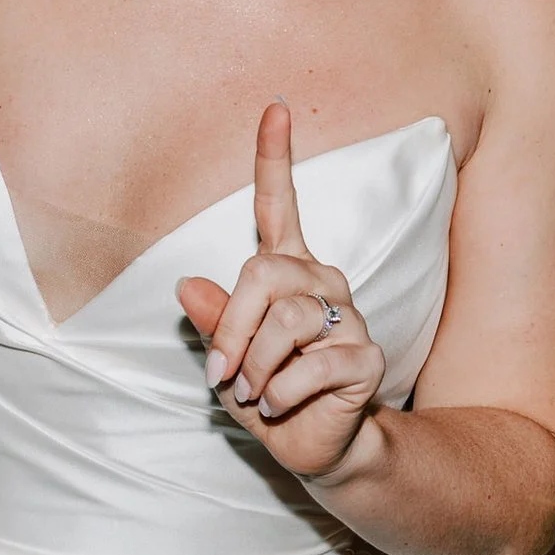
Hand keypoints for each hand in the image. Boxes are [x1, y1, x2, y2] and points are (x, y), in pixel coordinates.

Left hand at [175, 101, 385, 481]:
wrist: (314, 446)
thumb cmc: (265, 392)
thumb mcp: (225, 360)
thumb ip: (212, 323)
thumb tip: (187, 287)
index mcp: (287, 271)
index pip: (278, 205)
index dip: (275, 157)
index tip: (274, 108)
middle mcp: (321, 282)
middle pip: (264, 273)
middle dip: (230, 328)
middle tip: (221, 374)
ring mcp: (349, 317)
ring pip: (287, 320)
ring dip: (255, 367)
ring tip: (253, 394)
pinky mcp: (367, 357)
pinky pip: (312, 365)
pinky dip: (281, 392)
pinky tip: (280, 404)